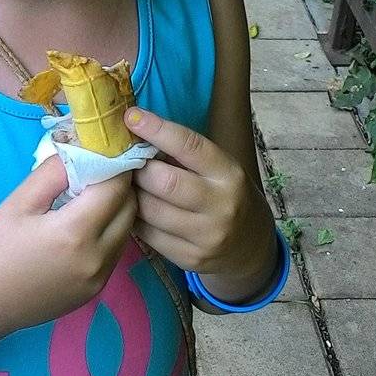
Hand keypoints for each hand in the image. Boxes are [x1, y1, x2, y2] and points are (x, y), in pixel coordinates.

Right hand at [0, 153, 137, 331]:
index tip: (104, 151)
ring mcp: (100, 278)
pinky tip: (83, 225)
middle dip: (120, 184)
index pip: (116, 186)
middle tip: (98, 170)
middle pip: (130, 208)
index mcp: (76, 232)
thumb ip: (56, 171)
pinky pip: (115, 251)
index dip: (114, 164)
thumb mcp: (20, 201)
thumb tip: (84, 150)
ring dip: (117, 209)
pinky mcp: (96, 290)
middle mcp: (97, 258)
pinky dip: (109, 231)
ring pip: (127, 230)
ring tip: (89, 197)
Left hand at [123, 108, 248, 273]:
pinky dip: (134, 217)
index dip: (157, 129)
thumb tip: (138, 127)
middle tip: (126, 160)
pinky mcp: (189, 258)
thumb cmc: (224, 194)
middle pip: (164, 181)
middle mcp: (221, 205)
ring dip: (131, 193)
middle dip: (138, 167)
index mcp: (229, 174)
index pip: (190, 146)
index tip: (131, 117)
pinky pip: (147, 234)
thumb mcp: (218, 168)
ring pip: (150, 210)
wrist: (249, 245)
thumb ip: (184, 154)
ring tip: (126, 183)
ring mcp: (206, 236)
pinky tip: (133, 207)